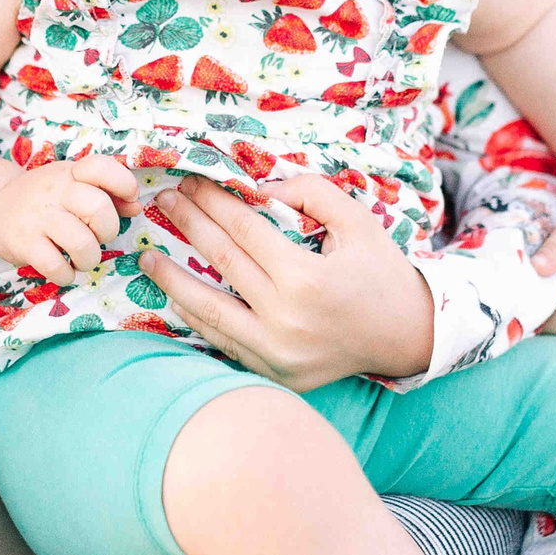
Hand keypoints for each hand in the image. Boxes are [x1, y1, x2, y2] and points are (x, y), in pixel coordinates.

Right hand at [0, 155, 138, 283]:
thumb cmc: (45, 199)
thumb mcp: (72, 186)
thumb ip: (107, 193)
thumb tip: (136, 206)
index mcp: (70, 173)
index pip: (101, 167)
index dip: (124, 184)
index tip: (128, 199)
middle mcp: (54, 191)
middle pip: (99, 209)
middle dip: (108, 231)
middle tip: (96, 237)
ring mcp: (37, 217)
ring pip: (82, 243)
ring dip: (89, 259)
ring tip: (81, 259)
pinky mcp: (23, 243)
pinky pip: (56, 266)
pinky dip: (66, 275)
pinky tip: (63, 270)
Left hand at [138, 174, 434, 389]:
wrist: (408, 337)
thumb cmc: (382, 273)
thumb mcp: (358, 222)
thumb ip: (311, 193)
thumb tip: (259, 189)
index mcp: (306, 278)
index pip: (244, 230)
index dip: (213, 202)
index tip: (189, 182)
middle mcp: (286, 318)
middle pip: (222, 263)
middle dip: (188, 226)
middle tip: (163, 202)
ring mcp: (277, 352)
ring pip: (210, 311)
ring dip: (173, 280)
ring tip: (147, 257)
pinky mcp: (275, 372)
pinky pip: (223, 343)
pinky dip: (196, 319)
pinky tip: (176, 297)